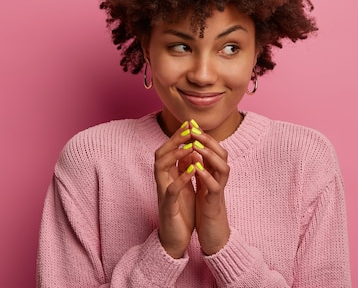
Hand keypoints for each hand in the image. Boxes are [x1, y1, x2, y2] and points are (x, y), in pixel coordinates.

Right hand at [154, 121, 201, 257]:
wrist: (175, 238)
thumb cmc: (181, 211)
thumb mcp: (184, 186)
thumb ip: (184, 169)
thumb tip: (190, 150)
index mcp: (168, 176)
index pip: (169, 150)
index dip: (177, 136)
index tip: (189, 123)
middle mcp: (162, 182)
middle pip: (160, 154)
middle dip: (173, 140)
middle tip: (187, 129)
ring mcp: (163, 194)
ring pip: (160, 168)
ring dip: (175, 155)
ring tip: (190, 146)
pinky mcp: (168, 208)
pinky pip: (171, 190)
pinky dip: (180, 179)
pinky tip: (192, 170)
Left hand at [190, 128, 230, 255]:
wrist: (214, 234)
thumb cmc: (207, 209)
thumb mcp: (202, 186)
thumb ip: (200, 168)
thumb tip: (192, 150)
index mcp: (215, 174)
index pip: (213, 150)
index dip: (203, 136)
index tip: (191, 124)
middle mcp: (220, 180)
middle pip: (222, 154)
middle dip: (208, 140)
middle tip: (195, 129)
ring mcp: (219, 191)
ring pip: (223, 168)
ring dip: (210, 156)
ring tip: (198, 145)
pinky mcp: (215, 204)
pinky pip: (214, 188)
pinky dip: (207, 177)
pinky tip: (197, 169)